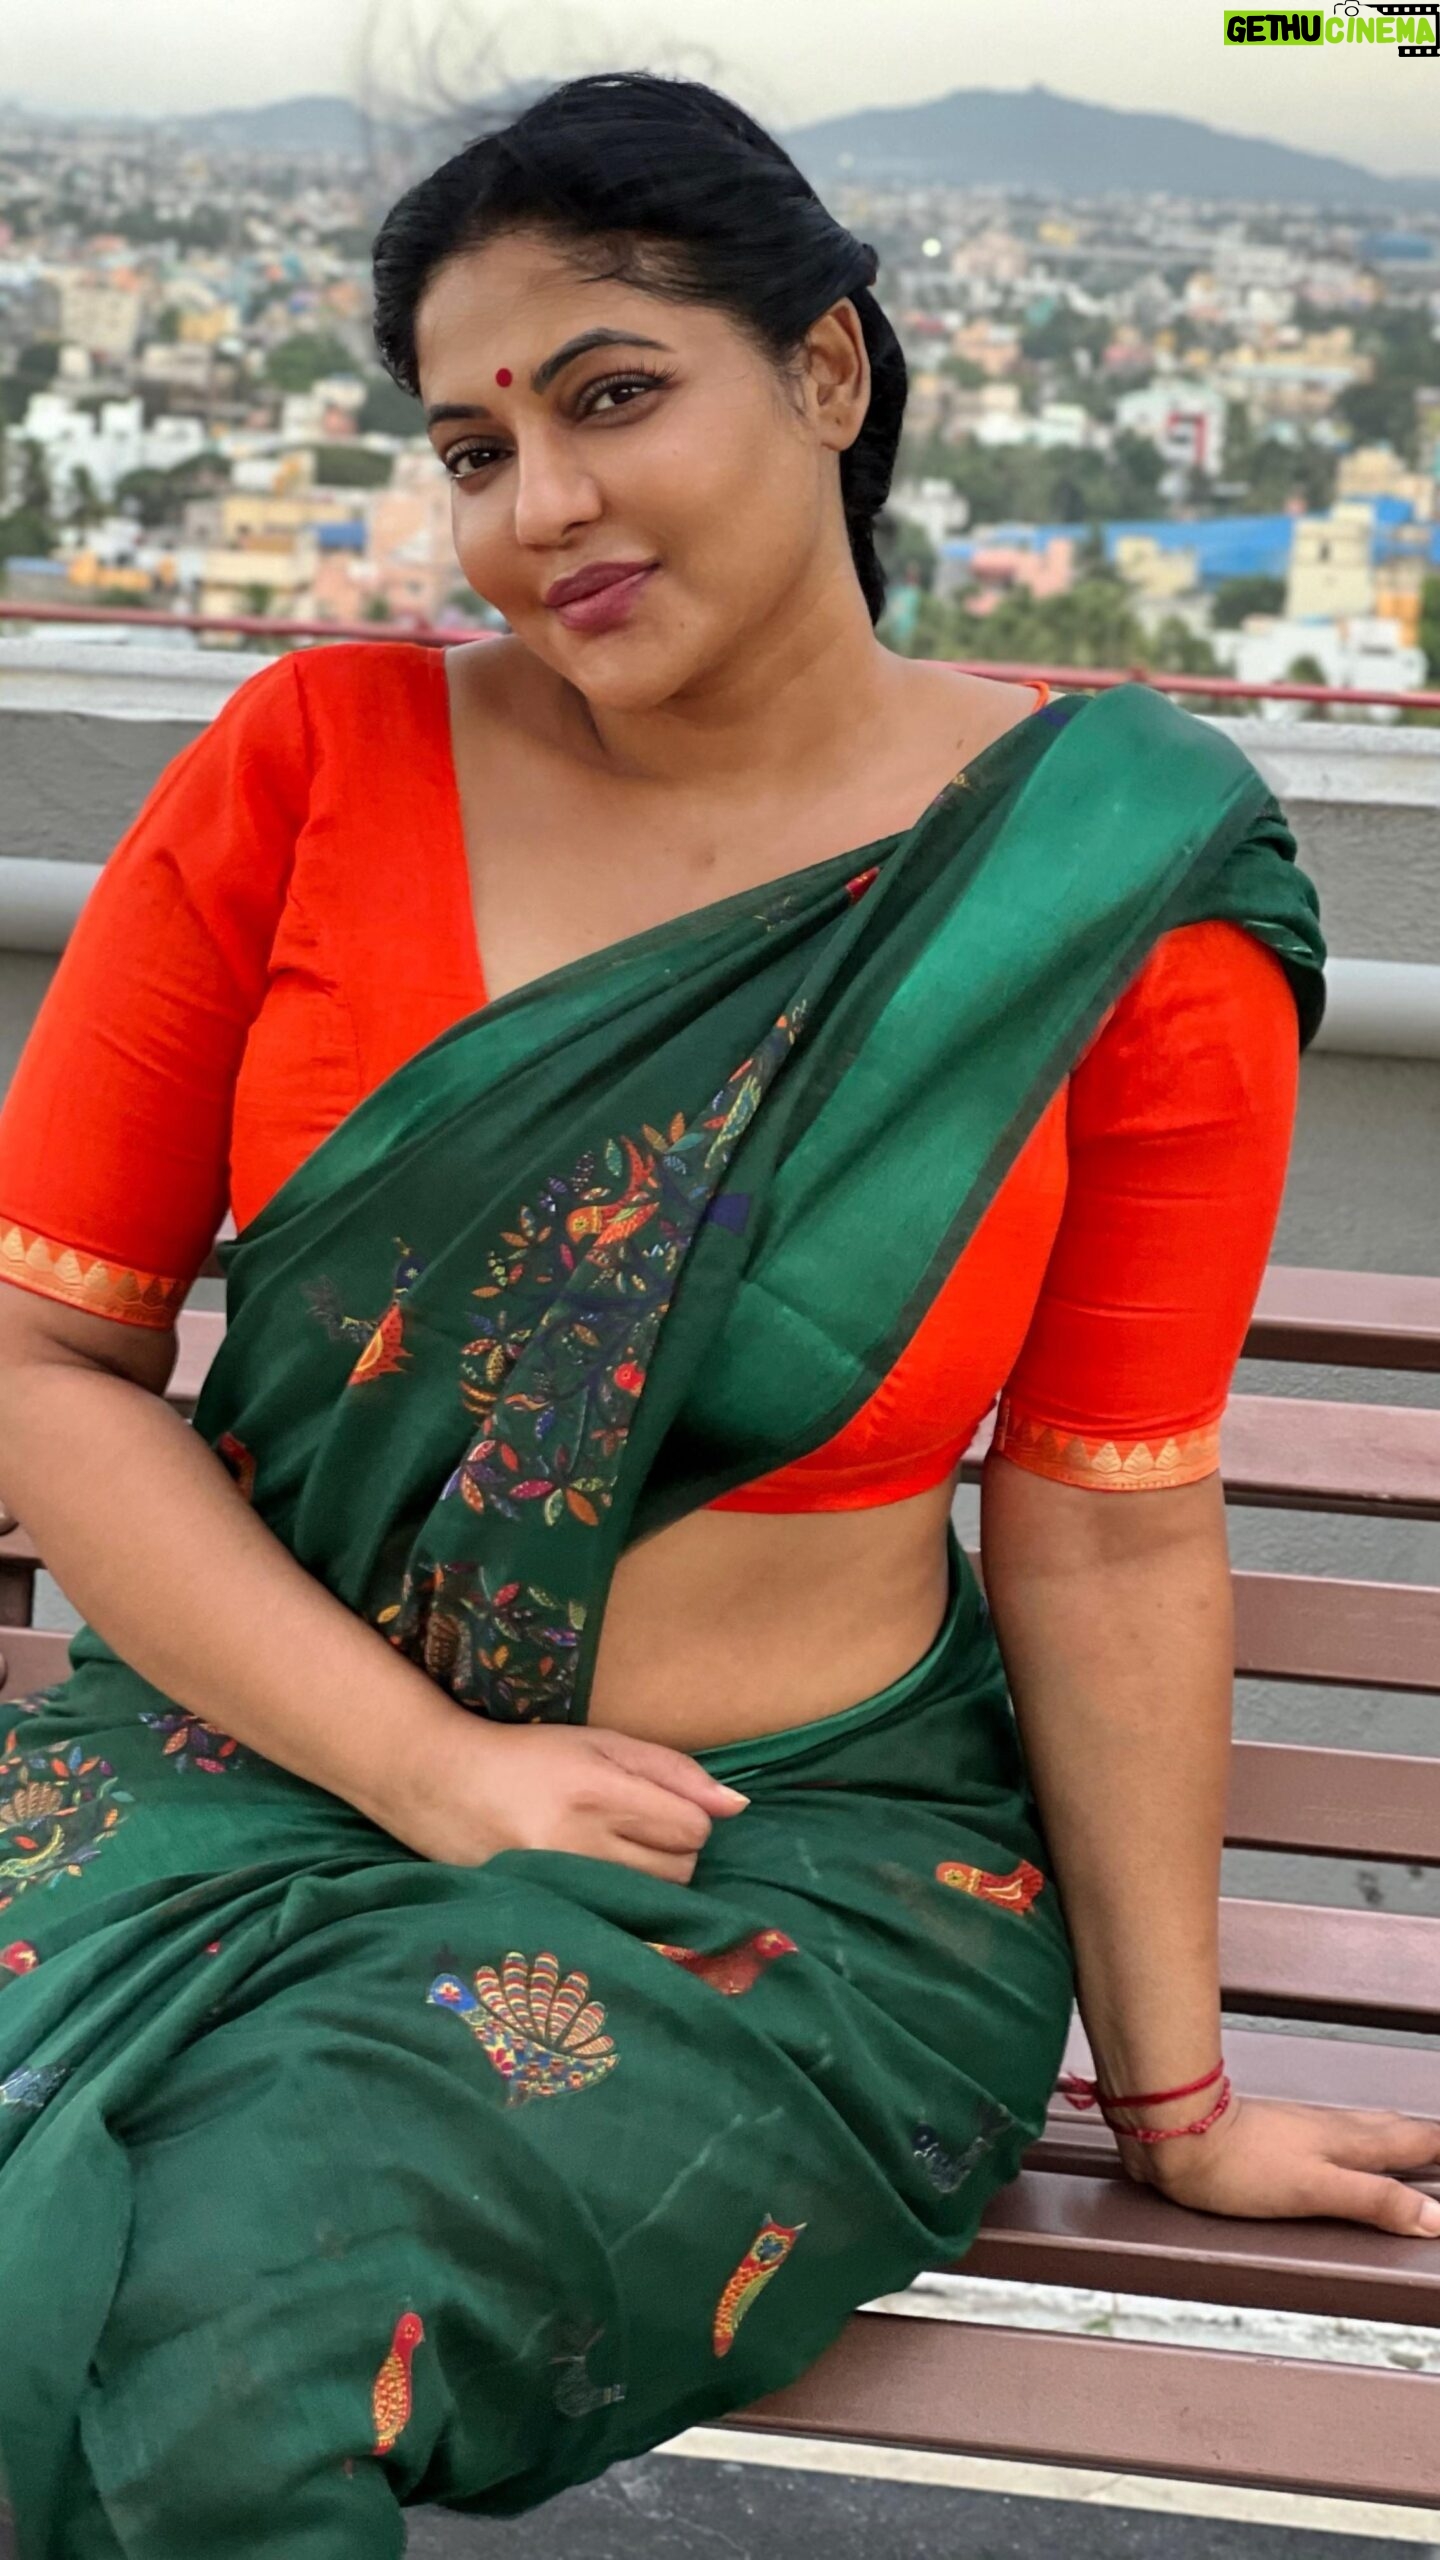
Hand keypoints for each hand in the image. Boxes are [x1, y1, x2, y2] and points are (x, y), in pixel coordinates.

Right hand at [388, 1714, 749, 1882]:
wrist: (440, 1785)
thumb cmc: (529, 1756)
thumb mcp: (602, 1742)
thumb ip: (673, 1771)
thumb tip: (737, 1807)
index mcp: (598, 1791)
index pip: (691, 1829)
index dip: (688, 1817)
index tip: (660, 1808)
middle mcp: (580, 1843)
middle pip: (679, 1871)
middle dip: (672, 1851)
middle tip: (635, 1830)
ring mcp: (559, 1884)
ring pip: (652, 1902)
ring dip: (649, 1881)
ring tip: (613, 1855)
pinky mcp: (544, 1910)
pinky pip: (615, 1921)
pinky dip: (619, 1906)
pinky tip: (598, 1884)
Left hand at [1123, 2093, 1439, 2237]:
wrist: (1180, 2134)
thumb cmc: (1239, 2164)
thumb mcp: (1317, 2190)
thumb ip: (1376, 2201)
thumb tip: (1434, 2216)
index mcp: (1348, 2143)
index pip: (1412, 2142)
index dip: (1438, 2148)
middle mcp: (1331, 2129)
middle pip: (1392, 2129)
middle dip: (1424, 2137)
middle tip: (1439, 2145)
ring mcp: (1304, 2126)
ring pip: (1364, 2125)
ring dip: (1394, 2131)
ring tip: (1408, 2136)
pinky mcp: (1278, 2131)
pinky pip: (1335, 2130)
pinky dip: (1358, 2136)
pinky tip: (1343, 2141)